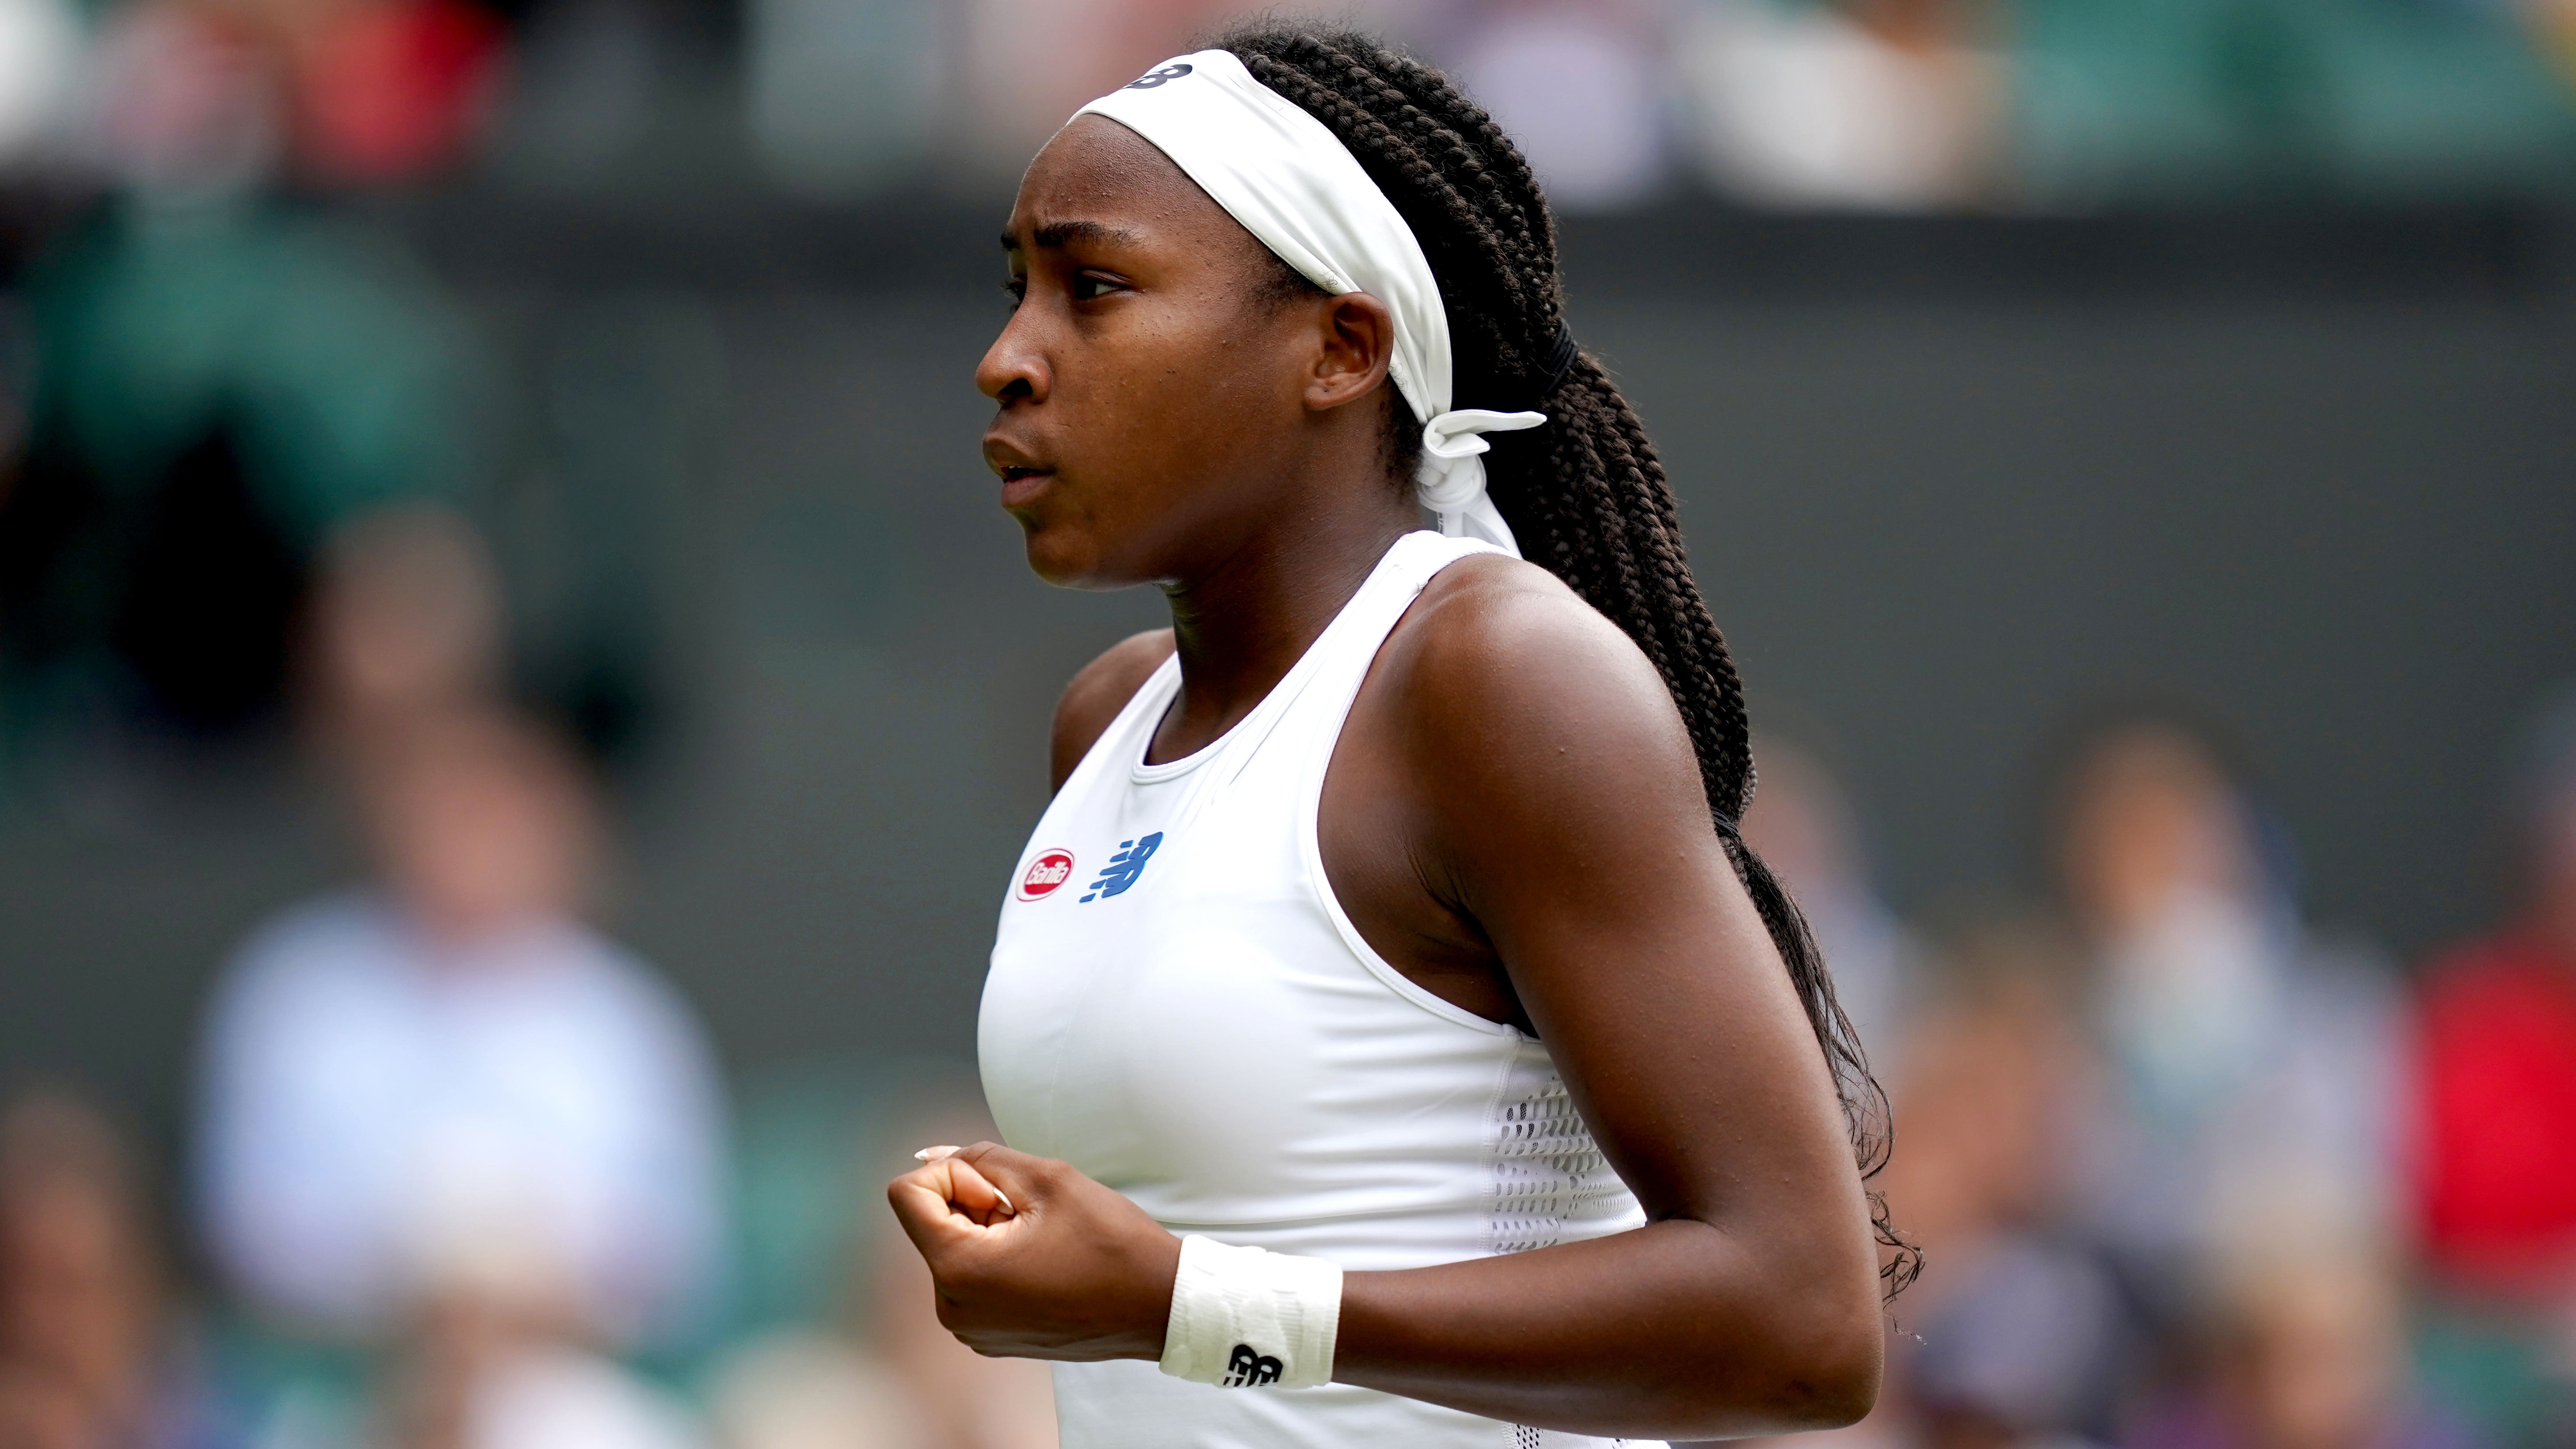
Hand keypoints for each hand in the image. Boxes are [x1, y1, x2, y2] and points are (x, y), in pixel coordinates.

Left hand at [887, 1141, 1181, 1361]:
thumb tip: (927, 1158)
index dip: (953, 1174)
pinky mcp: (989, 1336)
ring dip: (988, 1230)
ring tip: (1044, 1240)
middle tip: (1033, 1215)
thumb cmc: (1111, 1241)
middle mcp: (952, 1308)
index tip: (1003, 1190)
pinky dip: (997, 1259)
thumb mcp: (1046, 1178)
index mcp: (958, 1270)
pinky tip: (1044, 1262)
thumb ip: (979, 1158)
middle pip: (931, 1222)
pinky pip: (972, 1279)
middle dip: (974, 1203)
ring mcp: (970, 1329)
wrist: (1158, 1305)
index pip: (907, 1195)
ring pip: (954, 1248)